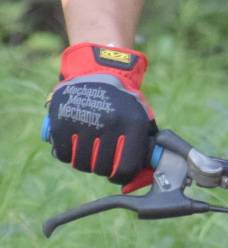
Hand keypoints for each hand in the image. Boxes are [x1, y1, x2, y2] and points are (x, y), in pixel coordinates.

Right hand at [46, 43, 155, 184]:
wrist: (98, 72)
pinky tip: (76, 139)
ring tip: (91, 144)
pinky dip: (69, 153)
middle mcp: (110, 124)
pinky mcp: (62, 123)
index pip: (125, 169)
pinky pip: (64, 156)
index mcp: (133, 124)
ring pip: (82, 164)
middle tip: (103, 155)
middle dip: (103, 167)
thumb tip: (142, 176)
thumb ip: (144, 145)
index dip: (121, 175)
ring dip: (86, 161)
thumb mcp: (140, 116)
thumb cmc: (123, 101)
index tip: (117, 172)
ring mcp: (85, 123)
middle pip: (102, 169)